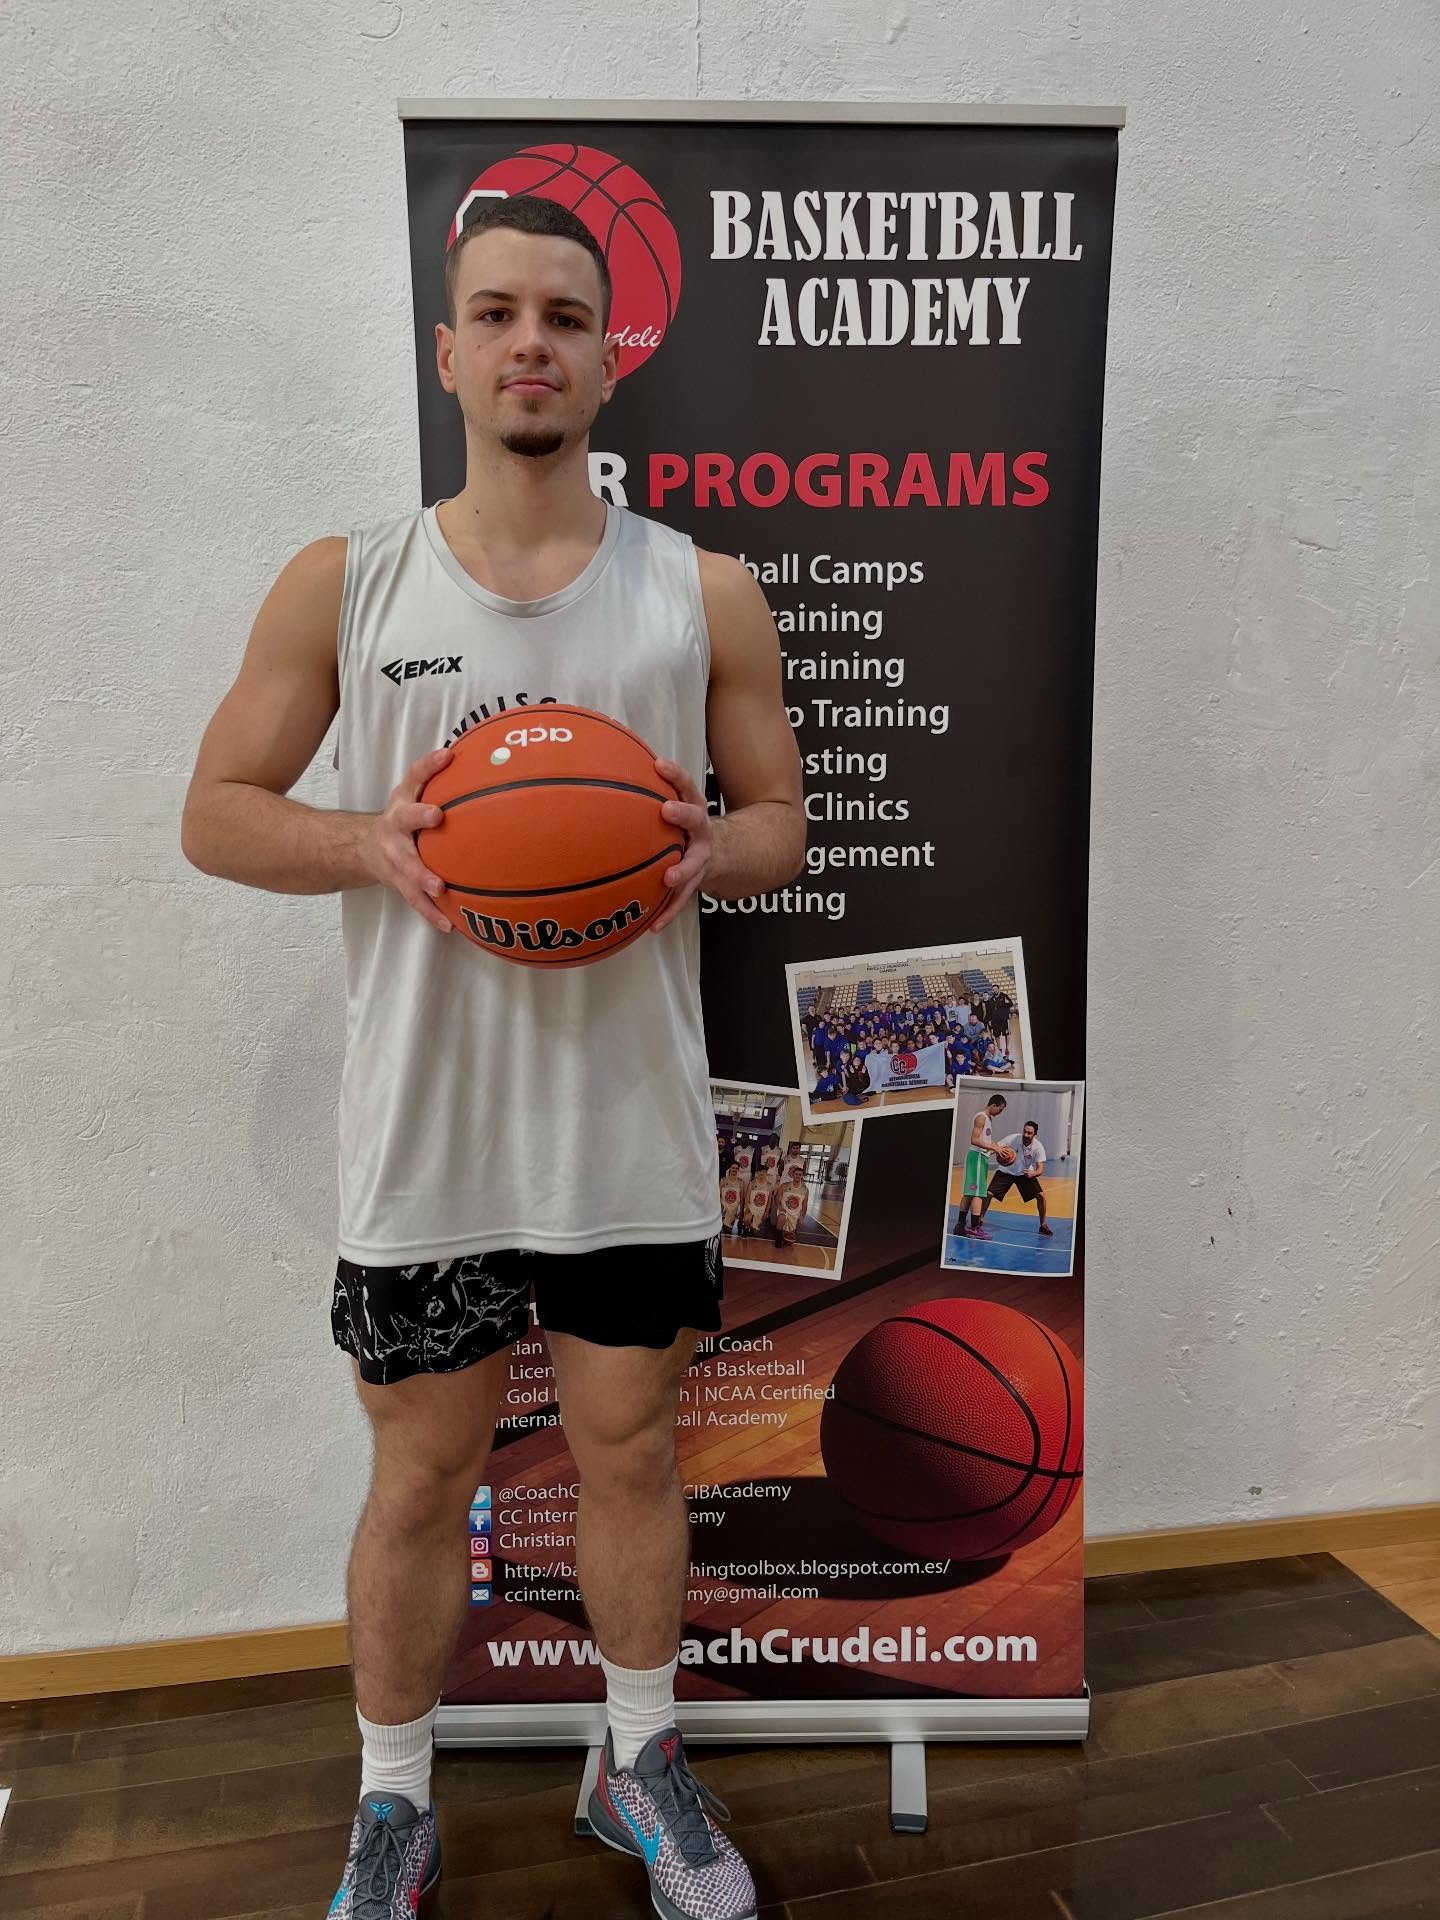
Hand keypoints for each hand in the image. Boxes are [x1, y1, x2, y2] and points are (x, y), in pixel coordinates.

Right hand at [362, 744, 455, 931]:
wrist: (363, 849)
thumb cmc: (403, 818)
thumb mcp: (414, 795)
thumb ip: (442, 782)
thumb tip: (487, 761)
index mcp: (403, 801)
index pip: (414, 776)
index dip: (429, 765)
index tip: (447, 754)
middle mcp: (395, 826)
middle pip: (405, 818)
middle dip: (419, 816)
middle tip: (437, 815)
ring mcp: (394, 856)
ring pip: (407, 865)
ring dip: (422, 876)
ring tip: (440, 887)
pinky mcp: (398, 882)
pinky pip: (415, 899)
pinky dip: (431, 913)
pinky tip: (449, 925)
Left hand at [650, 756, 712, 933]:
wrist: (718, 853)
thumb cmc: (681, 826)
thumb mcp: (673, 807)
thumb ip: (647, 795)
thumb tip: (605, 774)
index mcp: (693, 807)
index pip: (686, 785)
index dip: (675, 774)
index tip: (659, 764)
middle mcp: (700, 831)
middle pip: (696, 819)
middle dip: (683, 814)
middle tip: (667, 810)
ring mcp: (701, 858)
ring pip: (694, 864)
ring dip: (682, 870)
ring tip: (669, 878)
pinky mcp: (695, 882)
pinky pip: (682, 899)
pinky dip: (668, 912)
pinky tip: (653, 925)